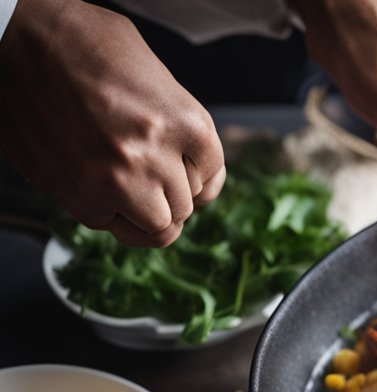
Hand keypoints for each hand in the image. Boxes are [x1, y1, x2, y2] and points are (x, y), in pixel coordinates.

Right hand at [0, 0, 224, 246]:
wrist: (16, 35)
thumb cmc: (85, 43)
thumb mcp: (155, 73)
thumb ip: (182, 124)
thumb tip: (197, 173)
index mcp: (185, 120)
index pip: (213, 175)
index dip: (197, 174)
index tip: (182, 169)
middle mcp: (153, 154)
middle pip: (185, 206)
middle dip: (170, 193)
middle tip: (150, 175)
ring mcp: (111, 177)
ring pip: (155, 227)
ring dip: (144, 212)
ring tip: (129, 188)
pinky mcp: (70, 190)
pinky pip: (104, 222)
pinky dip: (104, 209)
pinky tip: (94, 179)